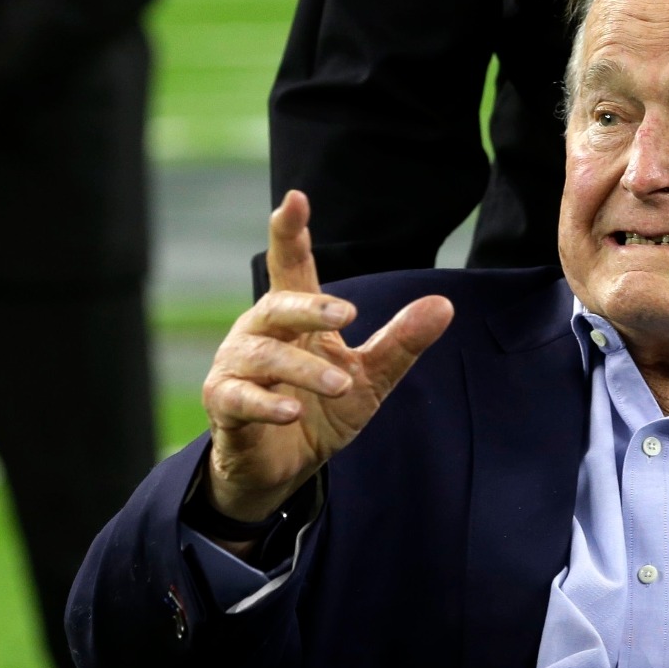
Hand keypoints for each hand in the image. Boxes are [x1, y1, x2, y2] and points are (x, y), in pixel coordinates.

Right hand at [200, 190, 452, 523]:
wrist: (285, 468)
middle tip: (346, 314)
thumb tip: (444, 304)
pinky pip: (238, 398)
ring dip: (302, 368)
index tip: (295, 198)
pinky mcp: (224, 405)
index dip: (290, 232)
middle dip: (308, 307)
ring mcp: (236, 368)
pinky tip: (292, 411)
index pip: (290, 267)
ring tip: (342, 383)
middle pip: (276, 305)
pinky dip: (266, 404)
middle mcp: (259, 333)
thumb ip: (401, 342)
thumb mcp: (371, 377)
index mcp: (294, 319)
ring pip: (262, 355)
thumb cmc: (323, 410)